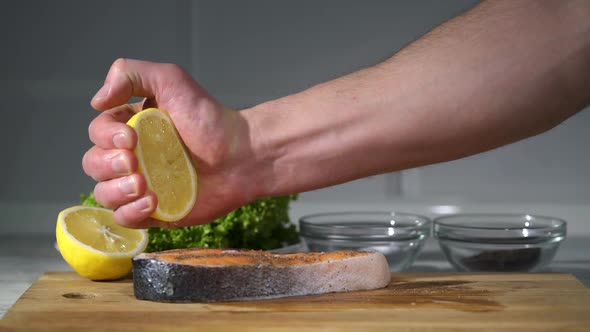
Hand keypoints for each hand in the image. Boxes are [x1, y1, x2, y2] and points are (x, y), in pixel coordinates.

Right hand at [82, 59, 260, 228]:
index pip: (97, 133)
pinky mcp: (155, 212)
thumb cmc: (210, 119)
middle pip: (94, 164)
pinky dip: (130, 212)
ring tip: (143, 184)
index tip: (131, 137)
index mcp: (131, 127)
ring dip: (116, 191)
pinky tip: (152, 202)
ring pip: (103, 195)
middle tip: (134, 161)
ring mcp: (142, 186)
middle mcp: (132, 156)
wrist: (242, 156)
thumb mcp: (171, 80)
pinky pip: (125, 219)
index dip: (106, 137)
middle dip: (107, 164)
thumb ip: (131, 74)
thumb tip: (96, 100)